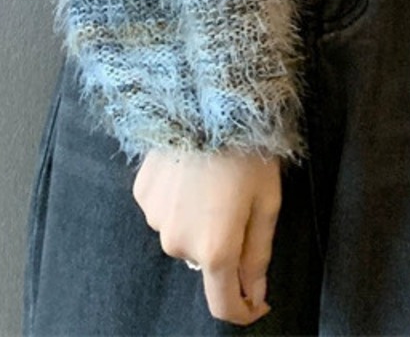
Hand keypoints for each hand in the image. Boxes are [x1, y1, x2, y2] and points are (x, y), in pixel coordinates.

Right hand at [133, 147, 280, 324]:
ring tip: (215, 180)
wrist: (208, 99)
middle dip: (224, 244)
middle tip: (240, 201)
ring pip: (184, 235)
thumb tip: (254, 295)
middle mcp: (179, 243)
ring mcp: (155, 218)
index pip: (223, 304)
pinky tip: (192, 171)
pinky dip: (180, 200)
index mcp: (215, 249)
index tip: (257, 300)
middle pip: (206, 263)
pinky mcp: (142, 194)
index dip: (243, 309)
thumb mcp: (267, 203)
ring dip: (199, 220)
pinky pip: (165, 211)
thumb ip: (258, 255)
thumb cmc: (248, 149)